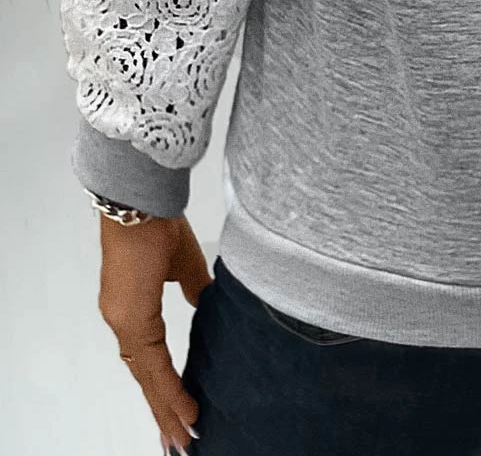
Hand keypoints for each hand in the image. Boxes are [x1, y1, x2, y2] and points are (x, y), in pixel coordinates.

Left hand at [95, 208, 211, 454]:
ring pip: (147, 376)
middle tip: (179, 443)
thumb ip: (194, 289)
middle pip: (145, 376)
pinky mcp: (130, 317)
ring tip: (183, 436)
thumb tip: (208, 306)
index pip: (147, 360)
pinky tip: (184, 409)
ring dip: (167, 408)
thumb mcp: (184, 262)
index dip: (164, 388)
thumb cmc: (159, 220)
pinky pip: (152, 364)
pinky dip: (168, 389)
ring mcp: (123, 320)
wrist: (142, 199)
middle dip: (164, 411)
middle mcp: (122, 319)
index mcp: (132, 307)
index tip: (181, 414)